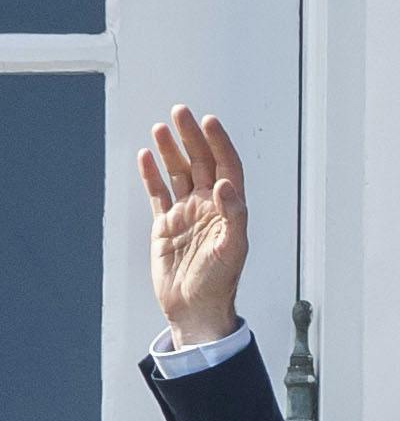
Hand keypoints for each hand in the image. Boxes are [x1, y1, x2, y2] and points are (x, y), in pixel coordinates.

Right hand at [136, 107, 250, 347]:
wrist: (195, 308)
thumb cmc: (220, 282)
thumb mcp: (233, 249)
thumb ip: (233, 215)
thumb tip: (225, 185)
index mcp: (229, 208)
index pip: (226, 166)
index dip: (219, 143)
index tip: (208, 121)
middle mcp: (208, 206)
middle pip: (200, 162)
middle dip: (191, 137)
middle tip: (180, 112)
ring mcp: (186, 213)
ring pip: (177, 173)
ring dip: (170, 150)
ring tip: (160, 127)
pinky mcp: (165, 225)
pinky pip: (157, 193)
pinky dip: (151, 175)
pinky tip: (144, 157)